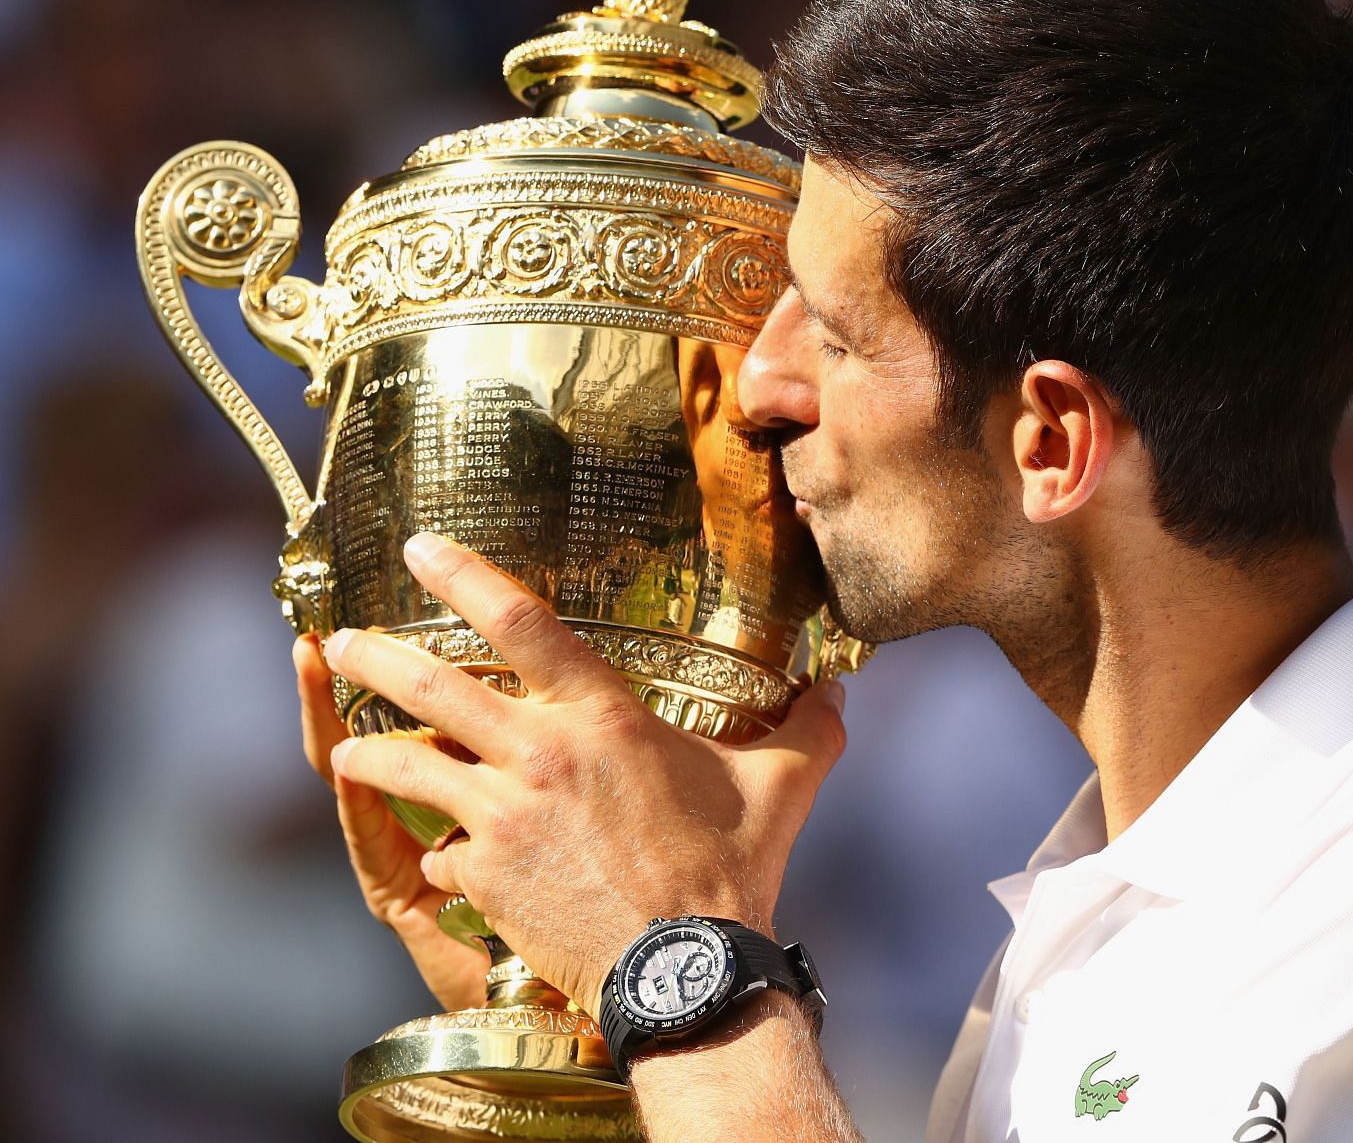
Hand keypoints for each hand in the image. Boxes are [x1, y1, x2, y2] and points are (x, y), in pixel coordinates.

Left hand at [322, 532, 848, 1009]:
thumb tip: (840, 690)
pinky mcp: (487, 875)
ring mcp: (504, 815)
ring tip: (345, 747)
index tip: (422, 549)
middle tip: (345, 642)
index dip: (463, 576)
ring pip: (408, 767)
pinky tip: (435, 856)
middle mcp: (541, 753)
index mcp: (603, 716)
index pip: (520, 621)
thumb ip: (808, 729)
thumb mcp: (782, 787)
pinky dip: (438, 851)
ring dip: (370, 751)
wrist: (683, 970)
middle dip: (377, 657)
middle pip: (432, 685)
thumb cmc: (731, 874)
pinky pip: (442, 852)